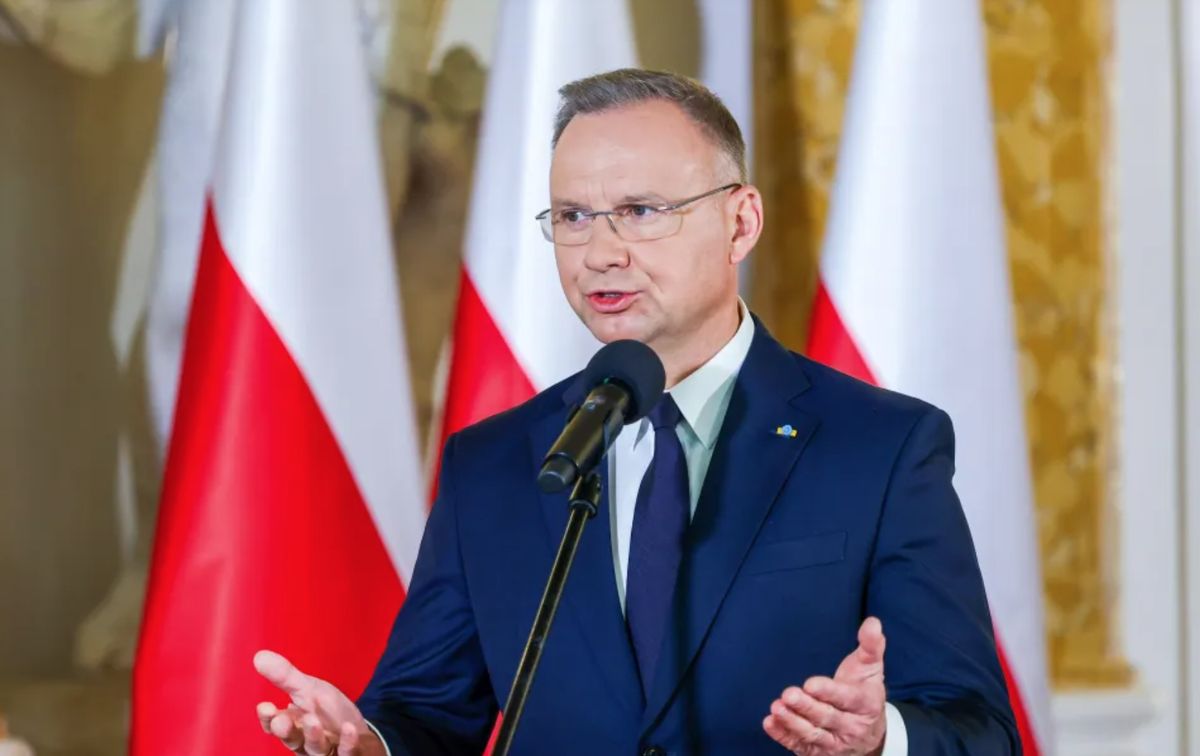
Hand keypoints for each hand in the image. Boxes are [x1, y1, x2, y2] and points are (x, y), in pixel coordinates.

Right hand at [254, 650, 384, 755]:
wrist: (359, 734)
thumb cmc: (328, 714)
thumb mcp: (309, 691)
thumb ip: (286, 677)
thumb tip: (259, 655)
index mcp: (293, 726)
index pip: (274, 725)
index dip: (268, 719)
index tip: (265, 706)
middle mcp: (305, 742)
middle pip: (292, 740)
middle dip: (286, 730)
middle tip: (282, 720)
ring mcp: (327, 750)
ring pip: (316, 748)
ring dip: (313, 736)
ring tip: (313, 720)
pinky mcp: (348, 754)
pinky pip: (346, 751)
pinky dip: (347, 742)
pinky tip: (349, 729)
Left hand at [762, 617, 887, 755]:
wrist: (870, 733)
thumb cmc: (864, 692)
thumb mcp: (871, 668)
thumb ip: (871, 645)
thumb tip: (873, 622)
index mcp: (865, 704)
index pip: (847, 699)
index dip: (828, 692)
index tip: (810, 683)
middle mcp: (852, 727)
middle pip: (827, 718)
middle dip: (807, 707)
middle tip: (788, 694)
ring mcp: (835, 743)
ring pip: (813, 735)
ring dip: (793, 723)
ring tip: (776, 708)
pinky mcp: (819, 753)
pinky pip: (800, 746)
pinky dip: (784, 737)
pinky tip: (770, 723)